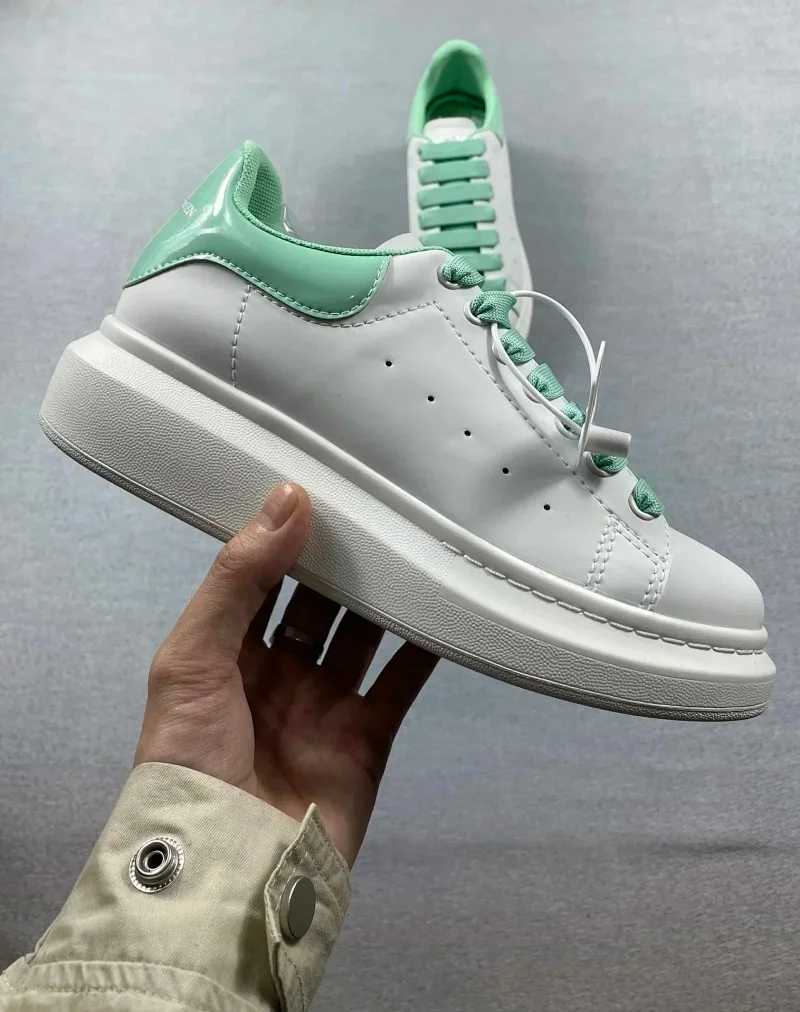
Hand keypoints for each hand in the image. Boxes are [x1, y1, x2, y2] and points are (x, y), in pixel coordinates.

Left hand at [134, 483, 437, 865]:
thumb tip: (287, 500)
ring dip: (384, 597)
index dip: (284, 541)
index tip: (319, 491)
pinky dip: (424, 647)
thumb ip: (238, 579)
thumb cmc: (193, 755)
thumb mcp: (192, 658)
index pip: (260, 582)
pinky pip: (401, 682)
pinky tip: (444, 606)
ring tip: (412, 546)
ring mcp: (325, 704)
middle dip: (340, 564)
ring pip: (363, 635)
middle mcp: (277, 674)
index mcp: (226, 653)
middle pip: (317, 605)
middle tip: (375, 512)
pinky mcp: (367, 736)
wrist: (231, 865)